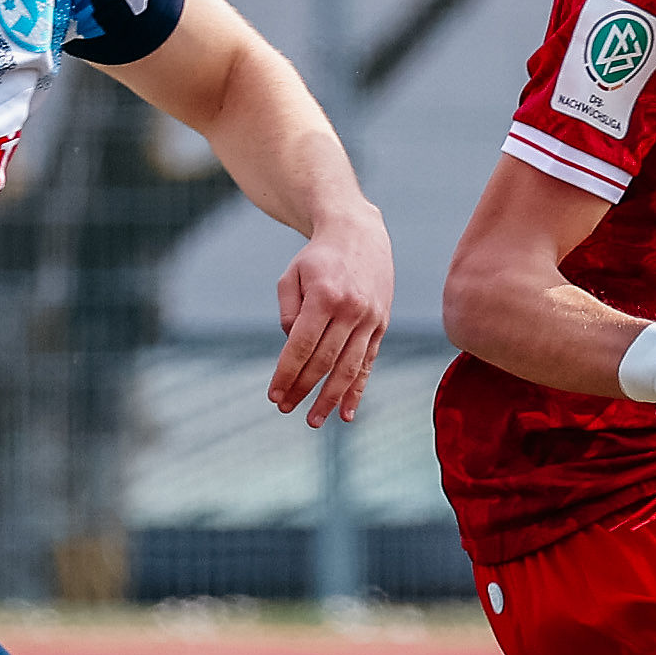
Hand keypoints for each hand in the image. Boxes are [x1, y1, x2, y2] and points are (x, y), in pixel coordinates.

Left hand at [268, 212, 392, 425]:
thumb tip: (293, 349)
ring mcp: (371, 319)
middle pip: (324, 361)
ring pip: (349, 368)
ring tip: (313, 420)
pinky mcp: (381, 325)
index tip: (274, 394)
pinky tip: (346, 413)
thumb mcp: (291, 276)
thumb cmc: (318, 258)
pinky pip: (368, 364)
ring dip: (330, 399)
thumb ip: (288, 313)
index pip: (301, 346)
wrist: (360, 235)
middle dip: (303, 389)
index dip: (287, 374)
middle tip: (285, 408)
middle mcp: (352, 310)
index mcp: (325, 295)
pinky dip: (357, 391)